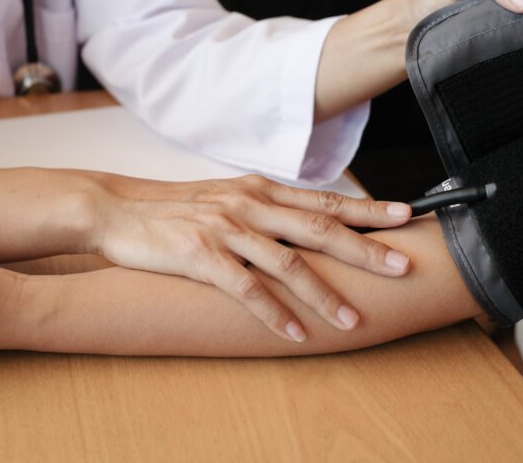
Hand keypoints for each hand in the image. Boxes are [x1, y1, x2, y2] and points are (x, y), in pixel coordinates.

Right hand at [80, 173, 413, 341]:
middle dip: (364, 248)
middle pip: (319, 228)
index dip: (367, 209)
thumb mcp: (226, 199)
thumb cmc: (174, 209)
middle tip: (401, 264)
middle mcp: (249, 205)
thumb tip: (306, 224)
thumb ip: (265, 209)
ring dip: (325, 295)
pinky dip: (275, 314)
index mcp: (259, 189)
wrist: (117, 208)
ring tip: (354, 319)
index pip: (324, 200)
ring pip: (289, 263)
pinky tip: (297, 333)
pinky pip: (248, 290)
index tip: (405, 215)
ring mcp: (227, 229)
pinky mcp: (202, 255)